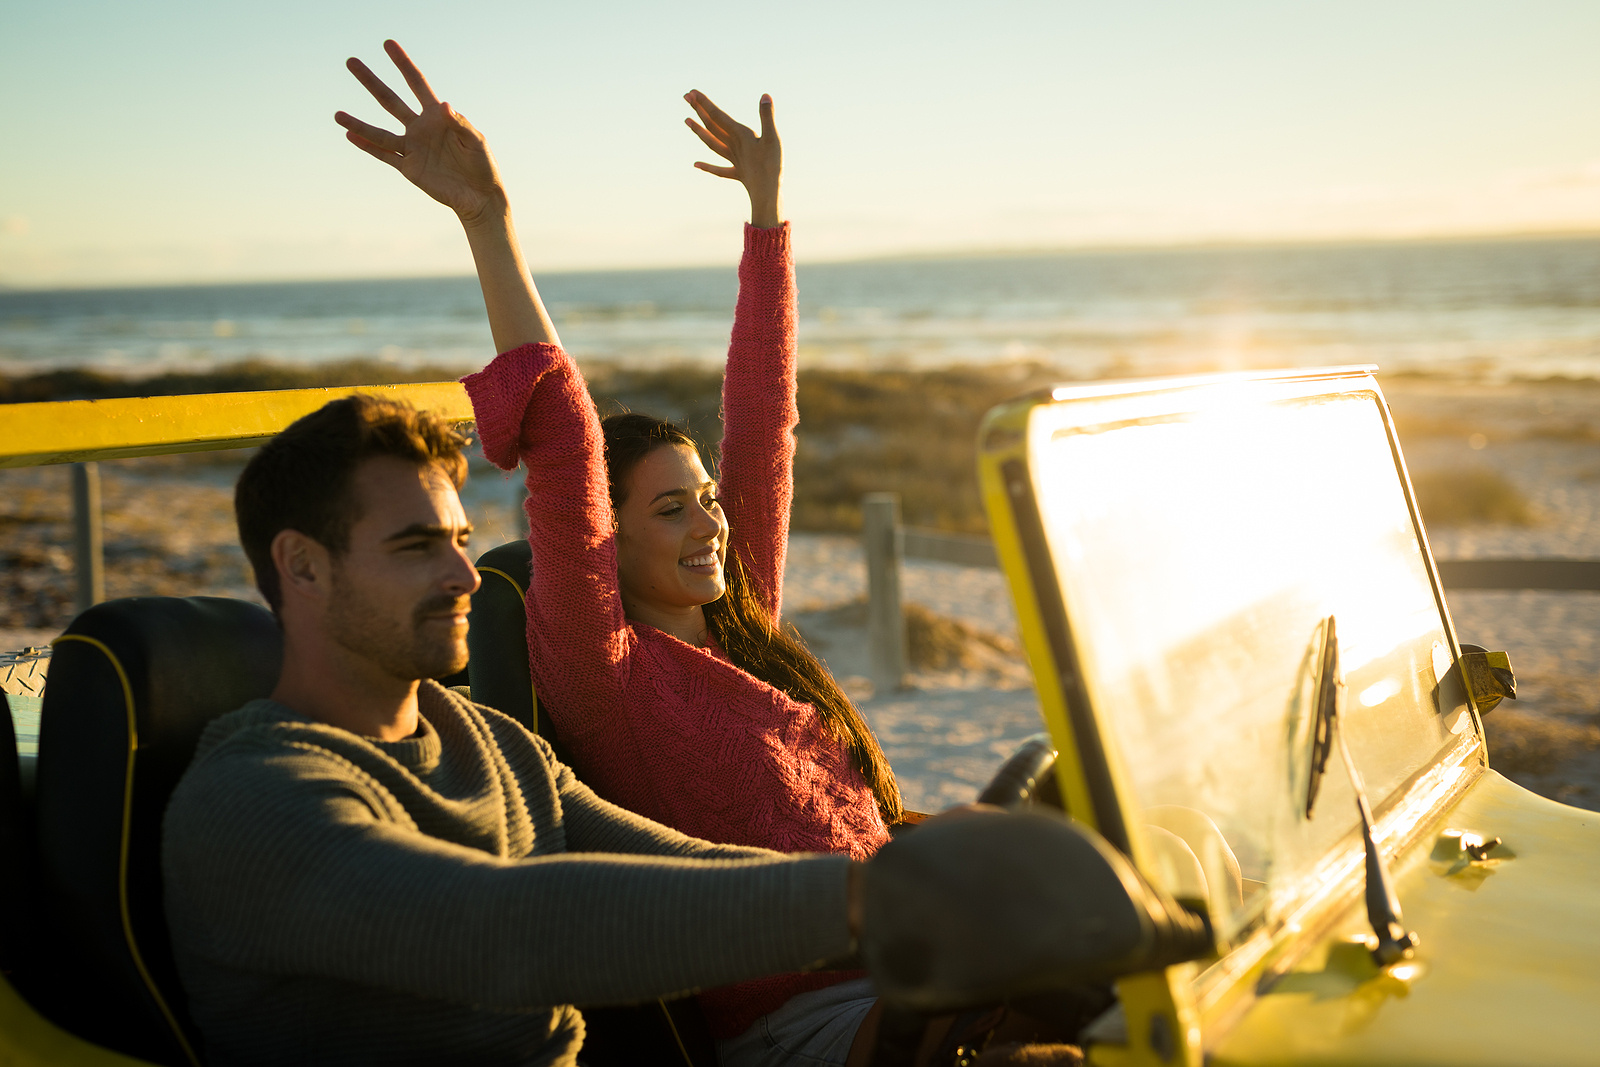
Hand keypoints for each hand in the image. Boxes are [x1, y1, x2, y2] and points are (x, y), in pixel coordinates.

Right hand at [335, 40, 506, 226]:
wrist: (479, 196)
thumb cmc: (483, 166)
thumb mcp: (476, 141)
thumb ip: (460, 124)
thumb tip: (444, 105)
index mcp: (437, 116)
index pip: (416, 83)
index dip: (403, 64)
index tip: (388, 44)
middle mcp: (420, 128)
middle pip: (390, 100)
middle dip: (370, 81)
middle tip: (351, 62)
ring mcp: (413, 147)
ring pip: (380, 132)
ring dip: (358, 123)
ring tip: (337, 115)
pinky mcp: (409, 168)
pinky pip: (384, 155)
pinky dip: (367, 147)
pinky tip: (350, 136)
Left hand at [684, 90, 782, 227]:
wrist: (767, 194)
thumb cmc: (771, 166)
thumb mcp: (772, 138)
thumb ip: (766, 117)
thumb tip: (764, 96)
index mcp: (739, 135)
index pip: (718, 116)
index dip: (704, 103)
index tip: (691, 92)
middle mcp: (733, 146)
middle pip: (712, 126)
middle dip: (699, 111)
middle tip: (686, 97)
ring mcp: (734, 160)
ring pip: (712, 143)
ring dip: (699, 132)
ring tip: (686, 121)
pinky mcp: (738, 174)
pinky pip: (720, 170)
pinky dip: (707, 166)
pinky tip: (695, 164)